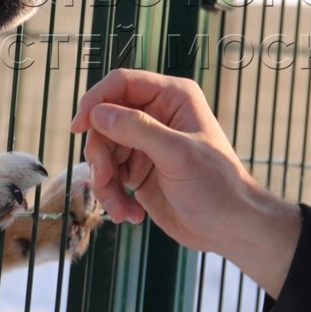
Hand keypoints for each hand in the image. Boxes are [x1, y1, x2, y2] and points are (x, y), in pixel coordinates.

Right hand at [71, 69, 302, 296]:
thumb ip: (137, 129)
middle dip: (100, 154)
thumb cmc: (217, 186)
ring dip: (105, 182)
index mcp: (172, 97)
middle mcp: (156, 115)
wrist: (230, 228)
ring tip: (121, 208)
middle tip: (105, 180)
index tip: (80, 126)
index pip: (121, 83)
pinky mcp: (138, 171)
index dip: (96, 101)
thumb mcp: (177, 154)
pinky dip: (113, 196)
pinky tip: (130, 214)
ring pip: (103, 151)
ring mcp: (145, 144)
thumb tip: (98, 114)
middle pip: (105, 121)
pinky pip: (109, 176)